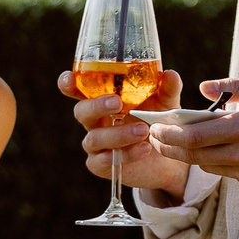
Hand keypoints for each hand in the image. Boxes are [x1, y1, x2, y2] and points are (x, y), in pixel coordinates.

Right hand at [57, 65, 190, 196]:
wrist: (169, 158)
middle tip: (117, 103)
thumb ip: (167, 89)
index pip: (78, 89)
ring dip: (118, 134)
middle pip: (81, 111)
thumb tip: (170, 74)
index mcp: (103, 100)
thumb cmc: (159, 122)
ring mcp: (95, 144)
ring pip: (94, 138)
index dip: (69, 84)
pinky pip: (105, 160)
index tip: (69, 79)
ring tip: (144, 131)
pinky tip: (144, 148)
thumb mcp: (166, 104)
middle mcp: (94, 120)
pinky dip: (126, 154)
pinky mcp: (100, 165)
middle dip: (96, 106)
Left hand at [149, 77, 238, 192]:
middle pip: (192, 156)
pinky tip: (205, 150)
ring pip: (205, 166)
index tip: (154, 126)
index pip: (194, 136)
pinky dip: (210, 161)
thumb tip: (203, 88)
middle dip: (167, 147)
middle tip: (153, 137)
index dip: (168, 133)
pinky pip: (223, 172)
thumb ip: (236, 86)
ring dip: (185, 156)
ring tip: (172, 143)